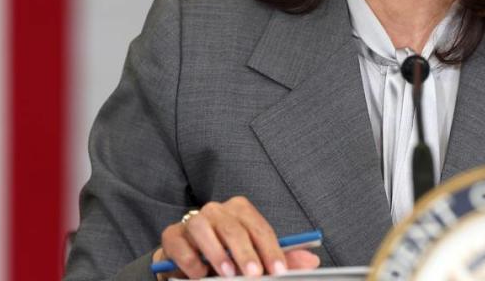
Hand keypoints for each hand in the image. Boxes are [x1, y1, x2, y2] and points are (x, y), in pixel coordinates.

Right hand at [152, 196, 320, 277]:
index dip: (271, 250)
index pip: (259, 227)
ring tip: (227, 274)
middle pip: (233, 227)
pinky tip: (199, 273)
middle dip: (246, 253)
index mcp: (240, 211)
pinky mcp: (172, 236)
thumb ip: (280, 260)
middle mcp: (216, 211)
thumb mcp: (254, 260)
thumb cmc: (226, 259)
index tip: (278, 271)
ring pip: (204, 228)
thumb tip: (312, 261)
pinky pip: (180, 243)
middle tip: (254, 275)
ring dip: (216, 253)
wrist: (187, 266)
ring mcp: (192, 221)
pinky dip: (190, 259)